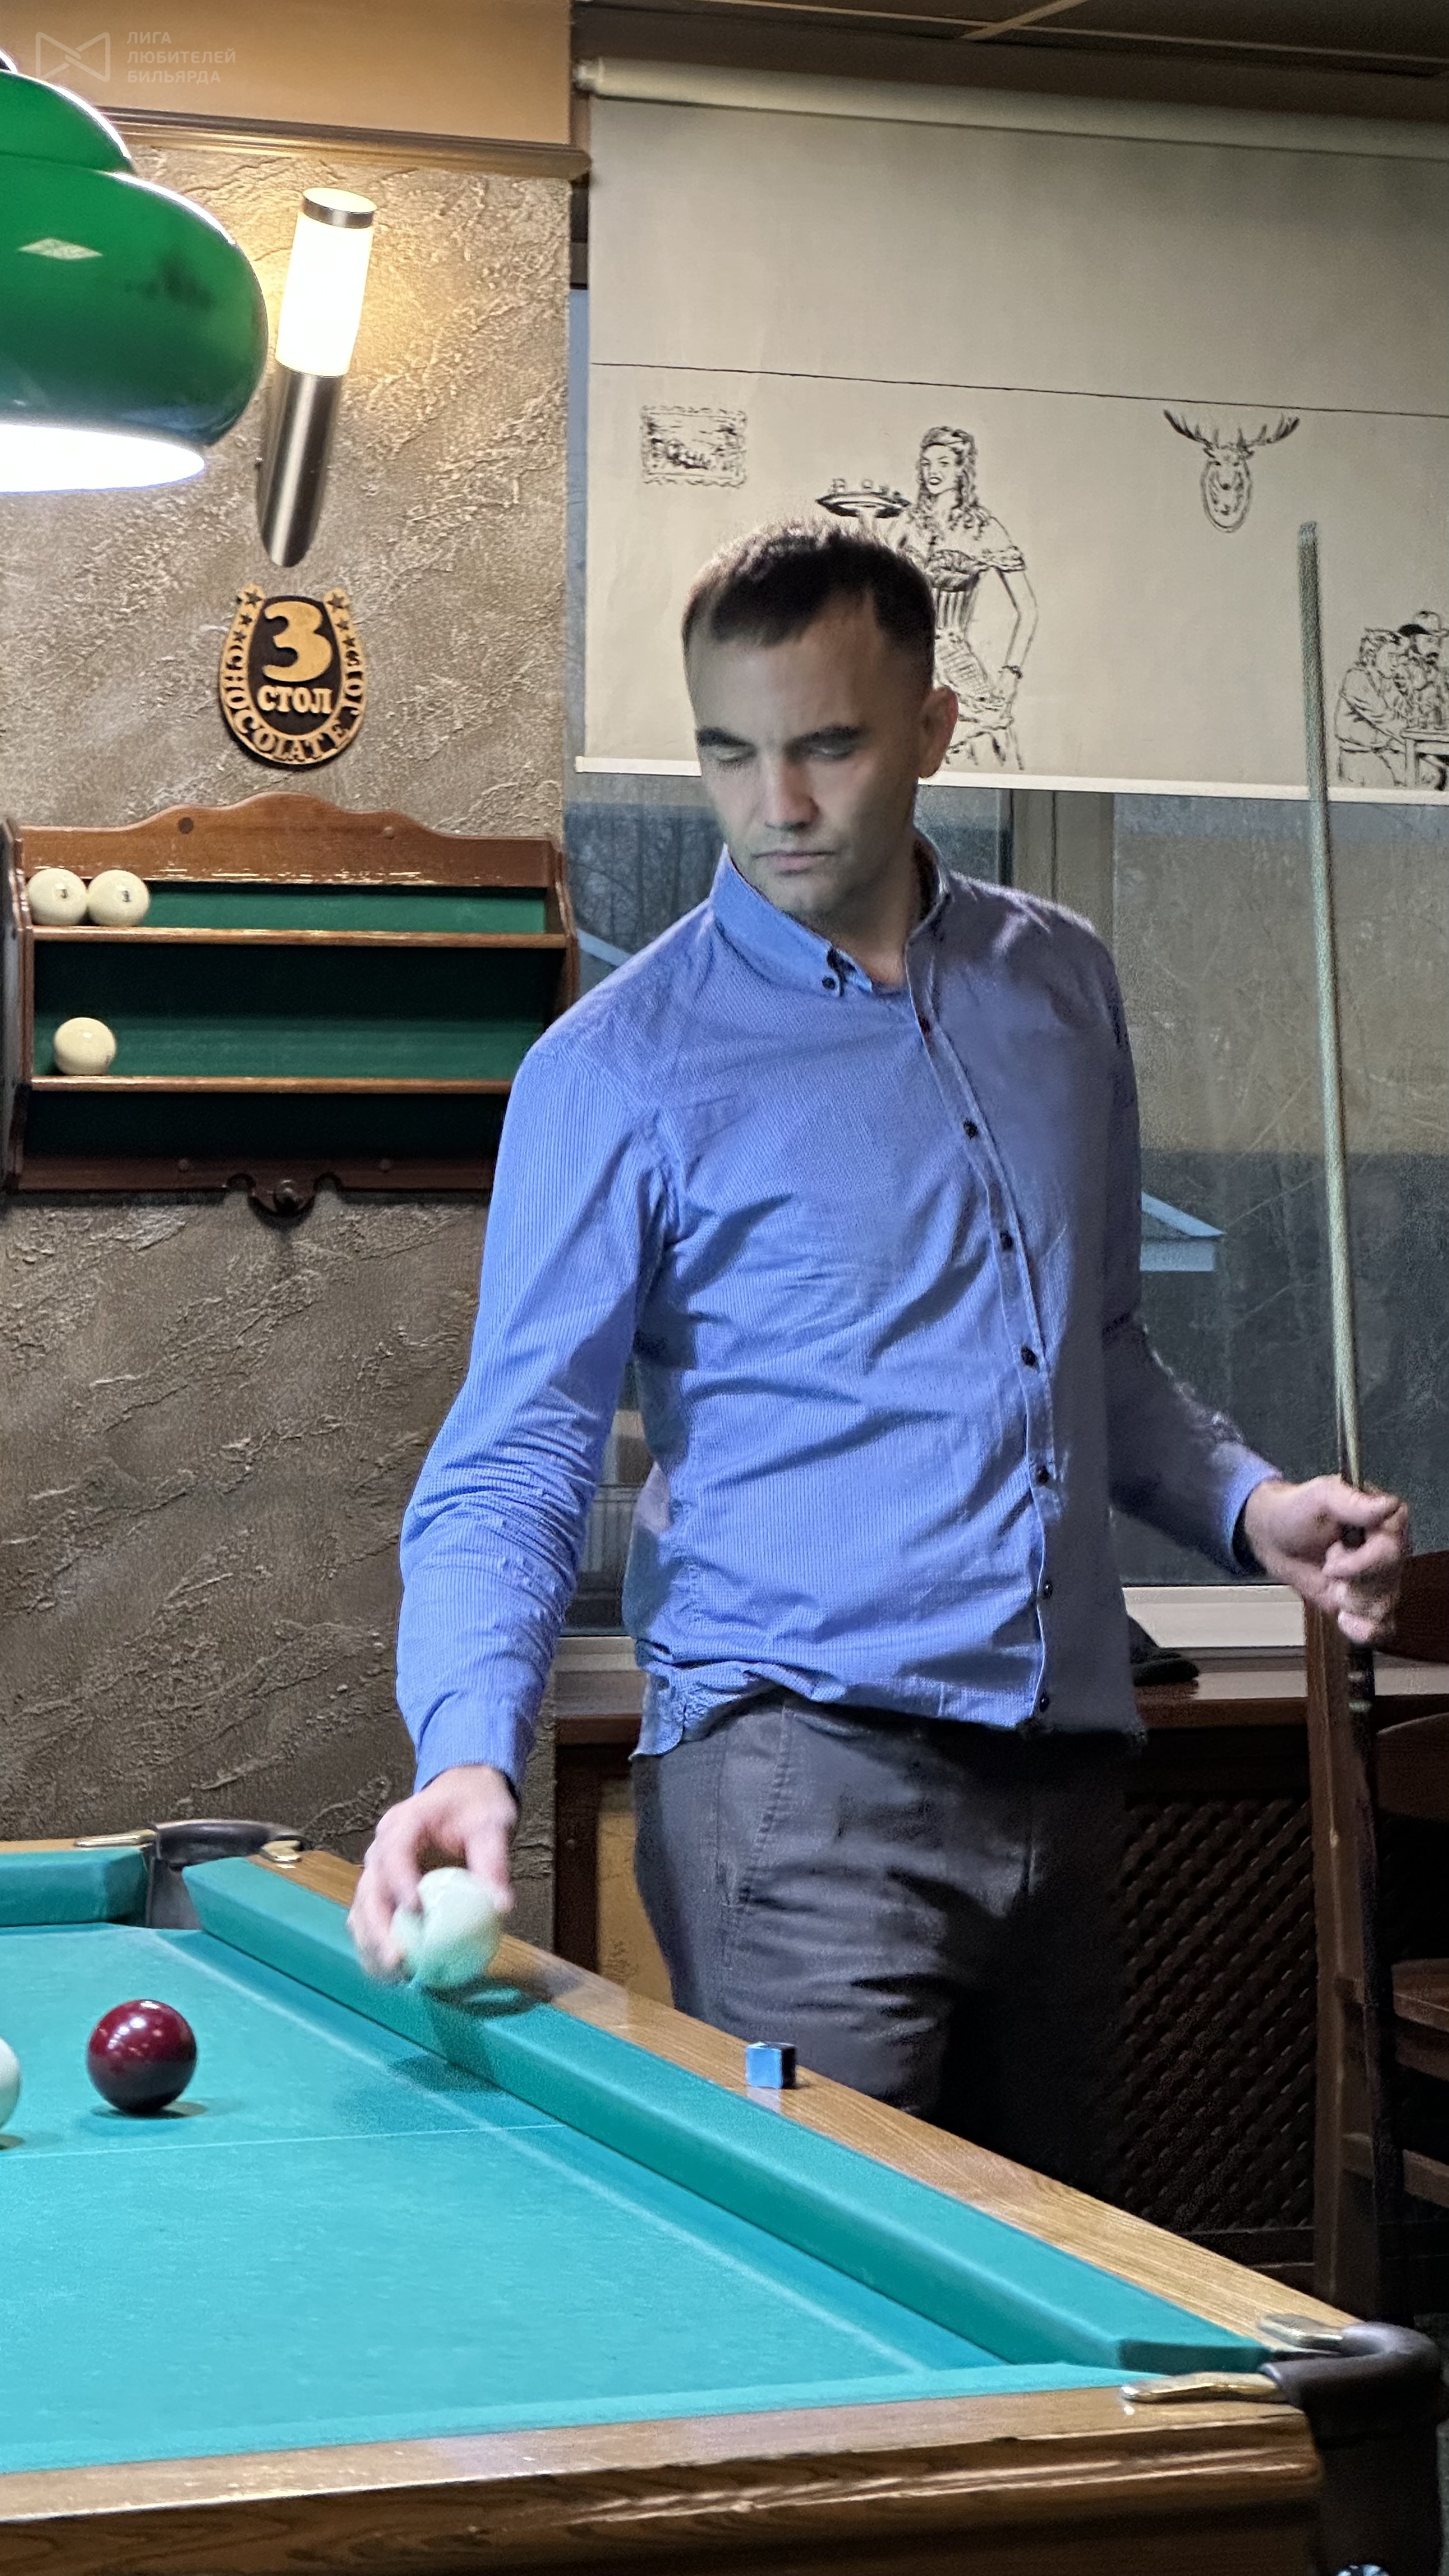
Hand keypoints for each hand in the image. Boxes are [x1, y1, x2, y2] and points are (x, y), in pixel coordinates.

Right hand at [348, 1765, 516, 1980]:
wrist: (461, 1792)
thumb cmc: (476, 1805)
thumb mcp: (492, 1825)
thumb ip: (494, 1863)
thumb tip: (501, 1907)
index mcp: (405, 1822)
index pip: (395, 1852)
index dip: (400, 1882)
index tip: (417, 1912)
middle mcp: (382, 1845)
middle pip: (369, 1887)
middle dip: (378, 1927)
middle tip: (398, 1961)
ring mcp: (378, 1867)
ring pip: (362, 1907)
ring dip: (372, 1942)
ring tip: (393, 1976)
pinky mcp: (382, 1886)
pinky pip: (371, 1917)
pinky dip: (377, 1943)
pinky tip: (394, 1973)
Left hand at [1241, 1475, 1409, 1645]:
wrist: (1274, 1537)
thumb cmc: (1296, 1511)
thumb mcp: (1320, 1496)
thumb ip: (1353, 1501)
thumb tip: (1388, 1505)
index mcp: (1387, 1520)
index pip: (1391, 1550)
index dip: (1361, 1562)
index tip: (1332, 1557)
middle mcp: (1390, 1550)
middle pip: (1388, 1580)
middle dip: (1351, 1579)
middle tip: (1329, 1565)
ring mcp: (1381, 1578)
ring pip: (1383, 1606)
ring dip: (1350, 1600)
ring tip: (1332, 1580)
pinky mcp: (1368, 1602)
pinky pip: (1383, 1627)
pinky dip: (1364, 1630)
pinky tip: (1345, 1620)